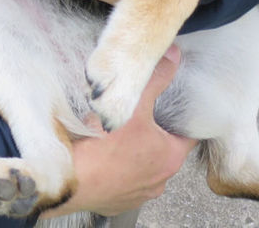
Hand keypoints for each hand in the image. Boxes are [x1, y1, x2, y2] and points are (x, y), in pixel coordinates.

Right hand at [41, 45, 194, 217]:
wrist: (70, 177)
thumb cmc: (103, 147)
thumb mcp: (134, 104)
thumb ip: (156, 79)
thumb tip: (172, 58)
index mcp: (170, 157)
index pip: (188, 135)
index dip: (181, 118)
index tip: (174, 108)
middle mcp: (159, 180)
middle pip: (163, 150)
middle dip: (153, 133)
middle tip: (140, 115)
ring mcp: (138, 194)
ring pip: (142, 167)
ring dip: (133, 152)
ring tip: (118, 134)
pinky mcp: (115, 201)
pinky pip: (121, 181)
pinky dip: (115, 168)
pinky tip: (103, 153)